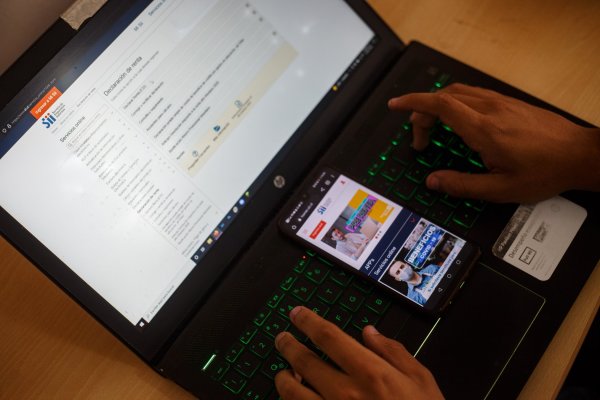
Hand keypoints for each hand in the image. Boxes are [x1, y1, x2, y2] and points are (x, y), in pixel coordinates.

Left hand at [274, 306, 443, 399]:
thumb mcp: (421, 380)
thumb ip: (394, 352)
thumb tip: (370, 333)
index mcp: (370, 373)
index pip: (328, 336)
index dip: (308, 321)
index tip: (297, 314)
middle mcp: (345, 393)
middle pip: (303, 361)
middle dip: (288, 345)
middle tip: (282, 338)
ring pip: (291, 392)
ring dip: (283, 377)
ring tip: (284, 372)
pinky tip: (294, 398)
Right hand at [388, 83, 599, 202]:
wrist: (580, 155)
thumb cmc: (545, 171)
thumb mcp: (500, 189)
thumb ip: (462, 185)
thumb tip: (433, 182)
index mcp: (483, 130)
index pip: (440, 105)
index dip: (413, 103)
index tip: (396, 105)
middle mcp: (490, 110)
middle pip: (444, 96)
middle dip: (422, 111)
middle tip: (420, 138)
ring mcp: (501, 103)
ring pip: (459, 91)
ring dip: (438, 104)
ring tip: (433, 127)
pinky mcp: (510, 103)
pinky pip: (473, 94)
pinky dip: (455, 102)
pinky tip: (458, 120)